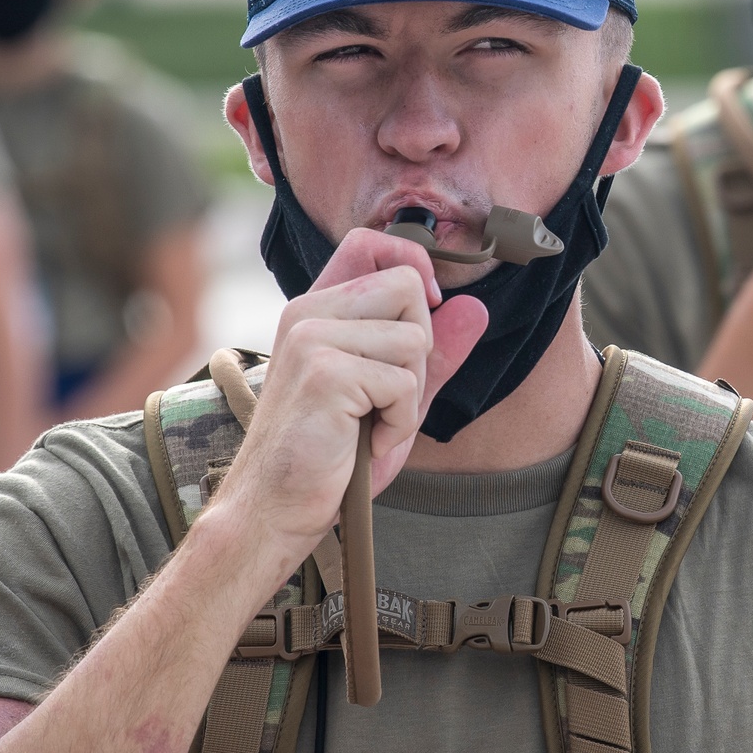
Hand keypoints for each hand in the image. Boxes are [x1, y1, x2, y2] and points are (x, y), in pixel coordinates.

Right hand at [209, 229, 487, 571]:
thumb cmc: (329, 456)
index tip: (425, 311)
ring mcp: (312, 339)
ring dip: (411, 395)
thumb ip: (432, 353)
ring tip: (374, 424)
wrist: (276, 509)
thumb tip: (476, 308)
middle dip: (422, 346)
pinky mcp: (324, 373)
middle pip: (408, 286)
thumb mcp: (391, 397)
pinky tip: (366, 442)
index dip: (413, 266)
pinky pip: (403, 383)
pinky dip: (399, 424)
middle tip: (391, 396)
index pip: (370, 243)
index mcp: (316, 309)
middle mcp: (308, 313)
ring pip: (414, 339)